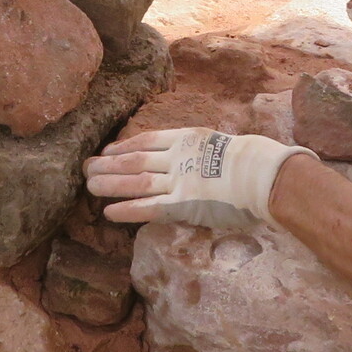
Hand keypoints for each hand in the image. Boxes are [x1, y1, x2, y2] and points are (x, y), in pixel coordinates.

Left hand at [84, 127, 301, 229]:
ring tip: (90, 186)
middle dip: (108, 164)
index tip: (108, 150)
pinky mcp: (183, 205)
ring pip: (136, 181)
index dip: (124, 145)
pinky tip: (108, 212)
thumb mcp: (224, 145)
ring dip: (110, 184)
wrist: (264, 174)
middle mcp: (178, 158)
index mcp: (188, 139)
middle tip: (87, 167)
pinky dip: (126, 209)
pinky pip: (149, 207)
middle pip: (134, 159)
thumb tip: (201, 157)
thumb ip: (205, 151)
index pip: (147, 140)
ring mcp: (179, 181)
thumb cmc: (254, 161)